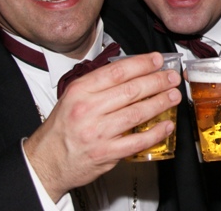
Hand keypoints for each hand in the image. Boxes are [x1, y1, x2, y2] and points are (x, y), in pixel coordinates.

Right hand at [23, 52, 181, 201]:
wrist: (46, 161)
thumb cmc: (63, 127)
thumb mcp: (74, 97)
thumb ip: (100, 84)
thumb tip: (134, 71)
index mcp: (80, 91)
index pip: (117, 71)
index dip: (142, 64)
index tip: (158, 60)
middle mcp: (88, 110)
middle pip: (131, 90)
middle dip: (157, 81)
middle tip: (172, 77)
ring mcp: (98, 133)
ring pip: (137, 113)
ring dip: (160, 103)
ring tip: (173, 96)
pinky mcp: (106, 153)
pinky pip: (137, 141)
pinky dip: (156, 133)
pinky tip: (167, 125)